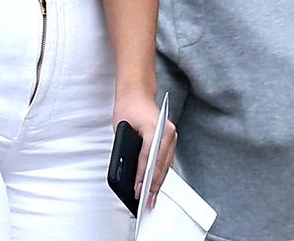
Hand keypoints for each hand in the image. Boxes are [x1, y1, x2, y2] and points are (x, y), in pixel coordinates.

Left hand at [113, 90, 176, 209]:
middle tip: (145, 201)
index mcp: (155, 126)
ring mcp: (171, 135)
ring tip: (151, 198)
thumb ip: (126, 149)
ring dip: (159, 181)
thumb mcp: (122, 128)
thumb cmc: (128, 108)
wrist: (137, 93)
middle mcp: (167, 131)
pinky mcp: (171, 139)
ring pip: (166, 164)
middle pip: (160, 164)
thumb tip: (128, 174)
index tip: (138, 191)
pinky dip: (161, 172)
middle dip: (153, 184)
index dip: (143, 176)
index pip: (149, 157)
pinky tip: (156, 184)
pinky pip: (167, 159)